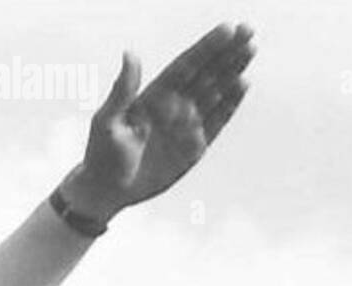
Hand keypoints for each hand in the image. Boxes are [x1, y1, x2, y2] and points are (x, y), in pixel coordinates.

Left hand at [65, 22, 255, 220]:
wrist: (106, 191)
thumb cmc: (101, 156)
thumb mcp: (107, 122)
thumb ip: (122, 91)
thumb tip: (129, 53)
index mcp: (154, 96)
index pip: (186, 65)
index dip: (206, 47)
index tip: (228, 28)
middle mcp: (173, 106)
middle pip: (206, 73)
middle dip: (227, 51)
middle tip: (248, 29)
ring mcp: (186, 124)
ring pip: (215, 91)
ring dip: (233, 71)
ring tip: (250, 48)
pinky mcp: (194, 146)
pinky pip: (217, 120)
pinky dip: (230, 103)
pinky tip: (243, 83)